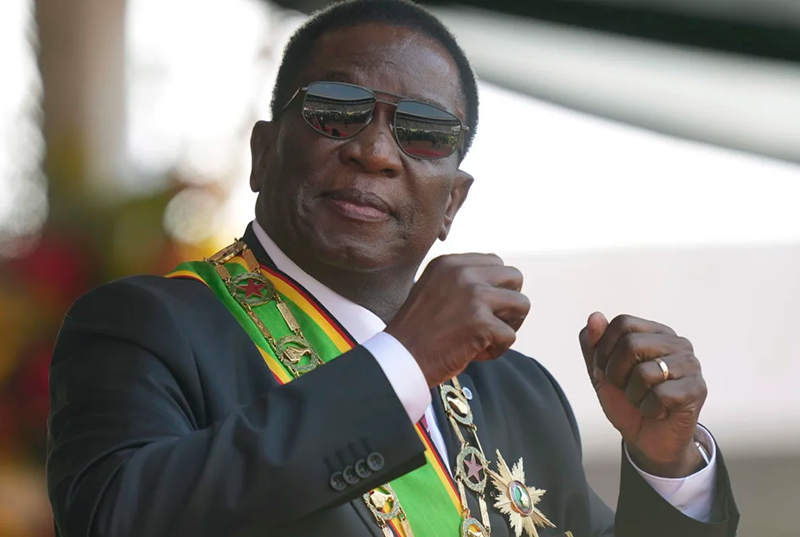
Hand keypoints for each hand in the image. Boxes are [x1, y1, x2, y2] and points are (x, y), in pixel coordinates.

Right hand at [386, 253, 529, 386]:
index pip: (495, 262)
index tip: (476, 308)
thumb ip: (463, 280)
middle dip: (508, 303)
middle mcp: (463, 273)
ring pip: (522, 304)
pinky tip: (473, 353)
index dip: (494, 288)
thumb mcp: (434, 289)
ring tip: (484, 338)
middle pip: (514, 277)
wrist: (399, 358)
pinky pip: (510, 336)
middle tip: (488, 323)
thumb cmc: (418, 331)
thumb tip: (501, 284)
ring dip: (508, 325)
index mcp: (450, 263)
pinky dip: (496, 351)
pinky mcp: (481, 323)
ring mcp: (474, 296)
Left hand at [579, 313, 707, 476]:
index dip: (604, 349)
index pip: (622, 323)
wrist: (647, 439)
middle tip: (624, 388)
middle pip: (631, 344)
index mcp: (654, 332)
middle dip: (616, 373)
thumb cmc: (626, 401)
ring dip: (633, 395)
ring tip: (643, 400)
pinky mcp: (697, 389)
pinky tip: (658, 411)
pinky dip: (649, 409)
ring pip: (644, 372)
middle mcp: (677, 343)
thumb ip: (593, 344)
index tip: (605, 370)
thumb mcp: (601, 371)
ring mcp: (691, 365)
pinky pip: (660, 396)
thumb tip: (595, 316)